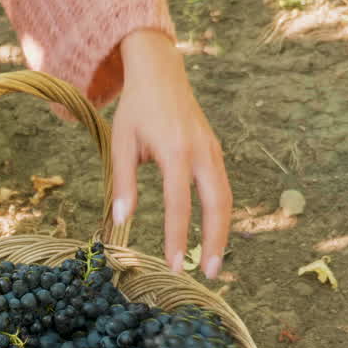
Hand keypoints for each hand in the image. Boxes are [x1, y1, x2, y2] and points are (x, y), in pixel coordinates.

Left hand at [110, 30, 230, 278]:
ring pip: (226, 197)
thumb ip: (123, 183)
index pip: (178, 203)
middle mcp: (201, 151)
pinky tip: (213, 234)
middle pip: (217, 204)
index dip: (177, 237)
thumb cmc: (136, 109)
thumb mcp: (121, 142)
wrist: (161, 73)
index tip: (176, 266)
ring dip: (223, 231)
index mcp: (175, 150)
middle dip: (216, 241)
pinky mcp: (215, 151)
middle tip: (211, 274)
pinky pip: (224, 187)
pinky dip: (222, 213)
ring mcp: (213, 150)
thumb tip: (121, 222)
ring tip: (215, 262)